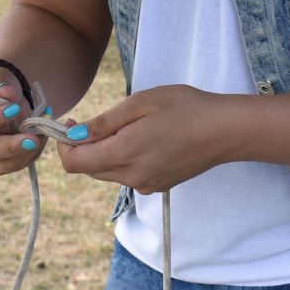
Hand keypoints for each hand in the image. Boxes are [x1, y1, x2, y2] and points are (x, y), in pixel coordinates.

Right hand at [0, 73, 43, 177]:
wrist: (3, 98)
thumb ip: (0, 87)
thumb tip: (7, 95)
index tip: (13, 108)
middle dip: (10, 145)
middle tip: (33, 137)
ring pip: (2, 164)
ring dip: (25, 151)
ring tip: (42, 131)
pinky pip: (16, 164)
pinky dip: (32, 153)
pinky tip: (41, 136)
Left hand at [54, 84, 231, 193]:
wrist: (225, 131)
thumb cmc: (184, 108)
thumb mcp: (139, 104)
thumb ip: (103, 123)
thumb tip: (73, 135)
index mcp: (123, 155)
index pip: (73, 163)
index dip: (64, 143)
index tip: (72, 122)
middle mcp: (131, 177)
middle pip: (88, 168)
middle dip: (83, 147)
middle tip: (95, 121)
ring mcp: (146, 184)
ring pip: (108, 172)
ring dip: (105, 152)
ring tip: (127, 127)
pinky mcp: (158, 185)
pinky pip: (128, 175)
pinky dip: (124, 159)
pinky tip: (145, 139)